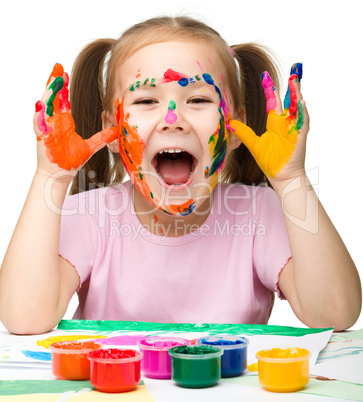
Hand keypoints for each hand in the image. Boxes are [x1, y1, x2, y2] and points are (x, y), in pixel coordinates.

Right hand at [33, 64, 118, 174]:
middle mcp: (55, 121)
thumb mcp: (90, 147)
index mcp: (64, 121)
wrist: (61, 174)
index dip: (63, 87)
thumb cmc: (71, 161)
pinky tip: (41, 104)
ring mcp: (47, 127)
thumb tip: (116, 131)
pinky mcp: (42, 136)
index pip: (63, 100)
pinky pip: (38, 123)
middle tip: (58, 68)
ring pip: (45, 106)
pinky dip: (39, 114)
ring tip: (53, 81)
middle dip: (55, 83)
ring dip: (48, 93)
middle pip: (53, 98)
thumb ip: (102, 138)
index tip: (66, 74)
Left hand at [229, 63, 308, 183]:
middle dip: (291, 85)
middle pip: (289, 100)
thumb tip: (230, 122)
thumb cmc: (270, 161)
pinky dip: (302, 112)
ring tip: (295, 81)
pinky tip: (300, 102)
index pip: (273, 102)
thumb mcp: (253, 144)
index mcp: (275, 123)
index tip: (264, 76)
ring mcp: (294, 128)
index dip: (270, 89)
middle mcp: (286, 123)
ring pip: (298, 107)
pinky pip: (303, 122)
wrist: (280, 176)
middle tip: (293, 69)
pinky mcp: (300, 136)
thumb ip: (243, 132)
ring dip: (297, 94)